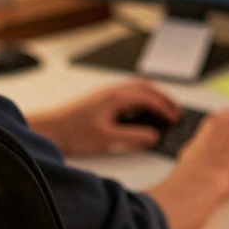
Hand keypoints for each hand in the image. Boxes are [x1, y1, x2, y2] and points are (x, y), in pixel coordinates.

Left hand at [25, 80, 181, 155]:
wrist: (51, 129)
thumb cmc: (73, 132)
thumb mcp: (107, 139)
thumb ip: (133, 138)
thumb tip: (153, 137)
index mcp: (116, 98)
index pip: (149, 98)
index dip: (166, 108)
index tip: (176, 118)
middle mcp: (113, 92)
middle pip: (146, 88)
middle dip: (164, 99)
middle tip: (176, 113)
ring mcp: (107, 94)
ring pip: (138, 88)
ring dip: (153, 97)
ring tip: (164, 111)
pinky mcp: (102, 100)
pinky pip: (129, 93)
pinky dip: (142, 99)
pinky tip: (143, 112)